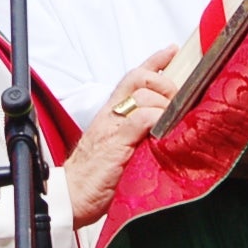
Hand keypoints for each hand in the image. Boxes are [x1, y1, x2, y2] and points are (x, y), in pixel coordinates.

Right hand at [65, 47, 179, 227]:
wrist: (69, 196)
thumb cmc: (92, 177)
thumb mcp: (117, 147)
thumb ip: (135, 133)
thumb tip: (163, 128)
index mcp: (110, 114)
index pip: (133, 78)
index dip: (154, 62)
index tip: (171, 51)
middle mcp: (111, 115)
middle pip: (140, 79)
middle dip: (165, 84)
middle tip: (178, 100)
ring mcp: (113, 127)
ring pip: (143, 96)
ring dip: (165, 105)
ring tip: (172, 122)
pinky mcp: (116, 144)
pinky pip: (140, 120)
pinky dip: (157, 120)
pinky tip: (164, 129)